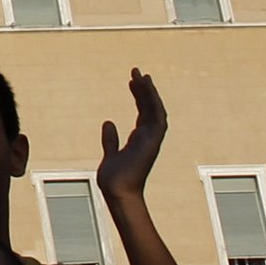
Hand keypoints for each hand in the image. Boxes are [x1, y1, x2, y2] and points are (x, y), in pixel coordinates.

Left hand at [95, 69, 166, 204]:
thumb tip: (108, 122)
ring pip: (155, 110)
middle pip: (149, 108)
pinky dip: (153, 102)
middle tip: (137, 72)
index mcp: (139, 140)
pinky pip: (157, 117)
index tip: (133, 81)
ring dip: (150, 92)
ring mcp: (152, 140)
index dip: (139, 96)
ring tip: (141, 75)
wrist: (117, 192)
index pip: (143, 113)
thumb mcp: (110, 154)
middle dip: (145, 90)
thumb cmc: (114, 179)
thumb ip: (110, 139)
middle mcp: (148, 138)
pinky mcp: (152, 142)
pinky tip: (146, 87)